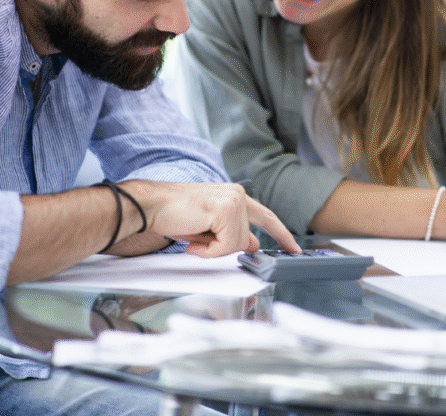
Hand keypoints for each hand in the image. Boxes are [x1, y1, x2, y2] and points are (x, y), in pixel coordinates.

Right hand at [122, 181, 299, 257]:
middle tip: (198, 240)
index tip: (294, 248)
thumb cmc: (174, 214)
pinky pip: (225, 246)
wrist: (151, 206)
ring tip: (193, 234)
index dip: (281, 234)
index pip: (266, 217)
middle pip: (246, 239)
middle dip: (223, 247)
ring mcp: (234, 201)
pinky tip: (193, 239)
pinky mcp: (226, 211)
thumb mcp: (209, 227)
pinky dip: (208, 250)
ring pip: (236, 244)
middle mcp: (238, 195)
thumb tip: (252, 243)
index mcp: (235, 195)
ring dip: (212, 248)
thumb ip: (232, 232)